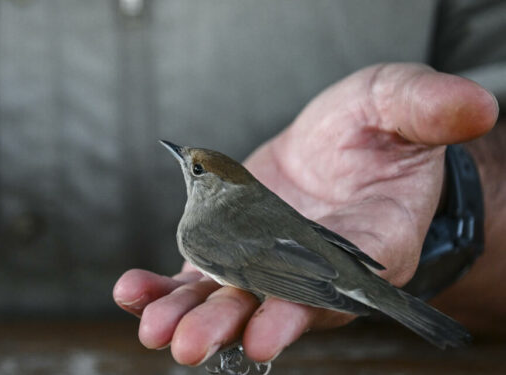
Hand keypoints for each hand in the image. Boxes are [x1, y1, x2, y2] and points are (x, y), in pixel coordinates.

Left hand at [114, 63, 497, 364]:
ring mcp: (266, 264)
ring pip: (227, 299)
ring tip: (154, 330)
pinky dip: (165, 287)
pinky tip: (134, 291)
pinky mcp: (231, 253)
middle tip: (192, 346)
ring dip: (190, 317)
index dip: (303, 308)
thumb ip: (426, 107)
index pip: (338, 284)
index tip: (268, 331)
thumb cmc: (378, 135)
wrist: (341, 149)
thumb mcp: (399, 106)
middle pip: (272, 304)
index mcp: (367, 243)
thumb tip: (474, 104)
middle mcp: (312, 268)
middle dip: (231, 325)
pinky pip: (196, 278)